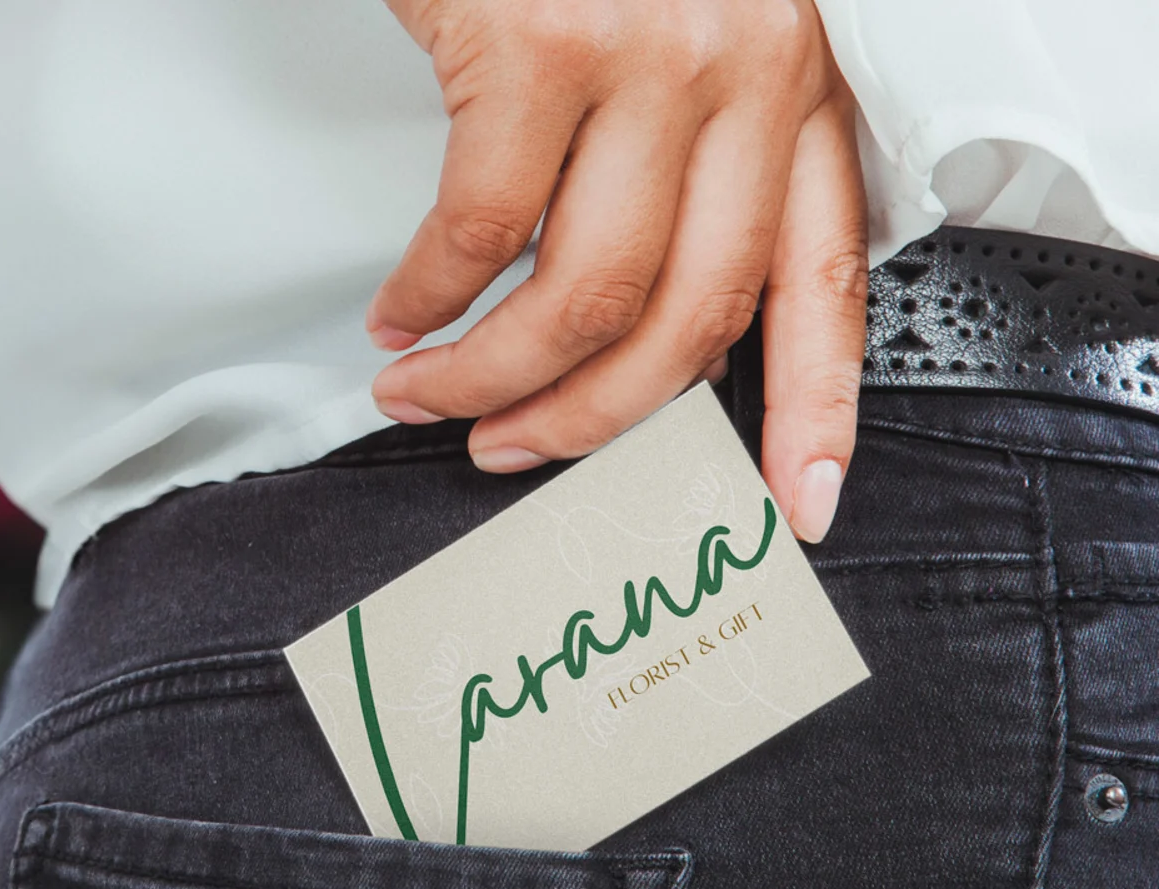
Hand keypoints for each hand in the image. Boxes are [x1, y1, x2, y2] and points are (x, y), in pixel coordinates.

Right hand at [369, 0, 866, 541]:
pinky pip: (477, 228)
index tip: (796, 507)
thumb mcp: (685, 40)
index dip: (816, 410)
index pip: (825, 278)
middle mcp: (749, 71)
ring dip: (490, 375)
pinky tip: (397, 315)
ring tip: (425, 393)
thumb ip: (691, 167)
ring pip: (582, 294)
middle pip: (690, 319)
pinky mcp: (542, 46)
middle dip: (589, 420)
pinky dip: (425, 296)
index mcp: (794, 83)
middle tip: (511, 449)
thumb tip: (640, 323)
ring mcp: (653, 55)